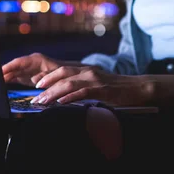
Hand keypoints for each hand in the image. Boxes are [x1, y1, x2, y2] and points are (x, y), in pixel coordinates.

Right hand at [2, 53, 83, 86]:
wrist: (68, 75)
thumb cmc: (63, 73)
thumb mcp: (56, 75)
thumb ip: (46, 77)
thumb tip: (36, 81)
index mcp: (36, 59)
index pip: (18, 62)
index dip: (8, 66)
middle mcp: (29, 63)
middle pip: (13, 66)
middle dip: (2, 72)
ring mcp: (27, 69)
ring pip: (12, 72)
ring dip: (3, 77)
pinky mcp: (26, 76)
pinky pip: (14, 77)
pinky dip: (8, 80)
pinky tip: (0, 84)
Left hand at [31, 66, 152, 105]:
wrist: (139, 89)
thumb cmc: (118, 91)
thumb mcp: (97, 87)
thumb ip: (81, 89)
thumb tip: (65, 99)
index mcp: (85, 71)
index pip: (61, 70)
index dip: (46, 76)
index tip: (34, 84)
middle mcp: (88, 71)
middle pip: (61, 74)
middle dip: (45, 85)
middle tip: (34, 97)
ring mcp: (95, 79)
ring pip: (68, 83)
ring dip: (53, 93)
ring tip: (42, 102)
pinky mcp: (102, 89)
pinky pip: (82, 92)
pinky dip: (69, 97)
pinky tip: (60, 103)